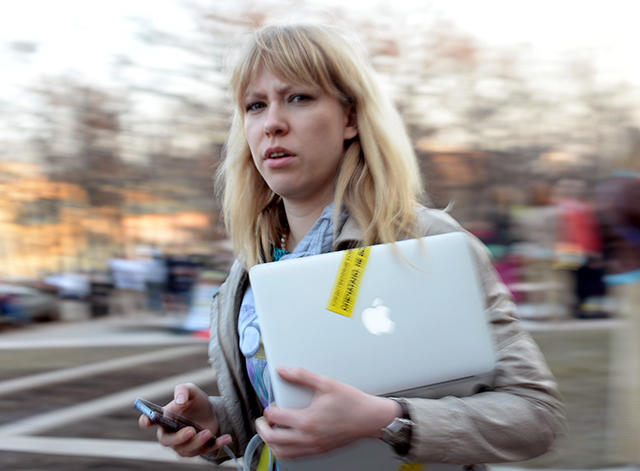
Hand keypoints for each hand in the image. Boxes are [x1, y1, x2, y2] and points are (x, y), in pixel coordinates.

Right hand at [138, 383, 231, 456]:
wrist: (211, 411)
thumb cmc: (195, 401)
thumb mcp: (191, 390)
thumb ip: (183, 390)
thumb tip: (180, 400)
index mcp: (164, 418)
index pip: (149, 421)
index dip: (146, 420)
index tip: (148, 419)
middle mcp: (170, 434)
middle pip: (167, 441)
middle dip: (178, 438)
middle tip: (190, 430)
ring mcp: (183, 444)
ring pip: (186, 449)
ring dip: (197, 442)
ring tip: (208, 432)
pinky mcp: (198, 449)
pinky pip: (205, 451)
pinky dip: (216, 445)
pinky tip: (226, 438)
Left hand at [255, 367, 399, 458]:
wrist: (371, 418)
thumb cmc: (352, 402)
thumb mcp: (326, 383)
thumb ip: (302, 376)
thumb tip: (283, 371)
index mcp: (307, 420)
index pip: (275, 418)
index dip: (269, 410)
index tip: (271, 404)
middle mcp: (308, 437)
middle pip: (273, 440)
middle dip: (263, 429)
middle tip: (262, 420)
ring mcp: (313, 446)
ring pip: (282, 453)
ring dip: (272, 443)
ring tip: (271, 432)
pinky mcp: (320, 451)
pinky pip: (295, 457)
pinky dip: (285, 451)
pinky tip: (287, 441)